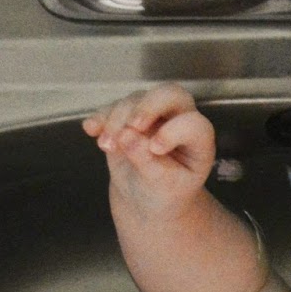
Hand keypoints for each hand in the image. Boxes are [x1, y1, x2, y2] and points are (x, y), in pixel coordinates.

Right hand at [82, 83, 215, 217]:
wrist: (149, 198)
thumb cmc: (166, 193)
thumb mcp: (163, 186)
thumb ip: (148, 161)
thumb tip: (127, 136)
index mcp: (199, 140)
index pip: (193, 123)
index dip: (174, 131)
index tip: (156, 149)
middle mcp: (179, 120)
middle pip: (169, 94)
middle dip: (148, 106)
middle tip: (132, 127)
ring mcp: (153, 114)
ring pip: (135, 100)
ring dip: (117, 120)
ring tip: (107, 147)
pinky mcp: (128, 116)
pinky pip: (113, 107)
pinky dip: (101, 116)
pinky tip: (91, 130)